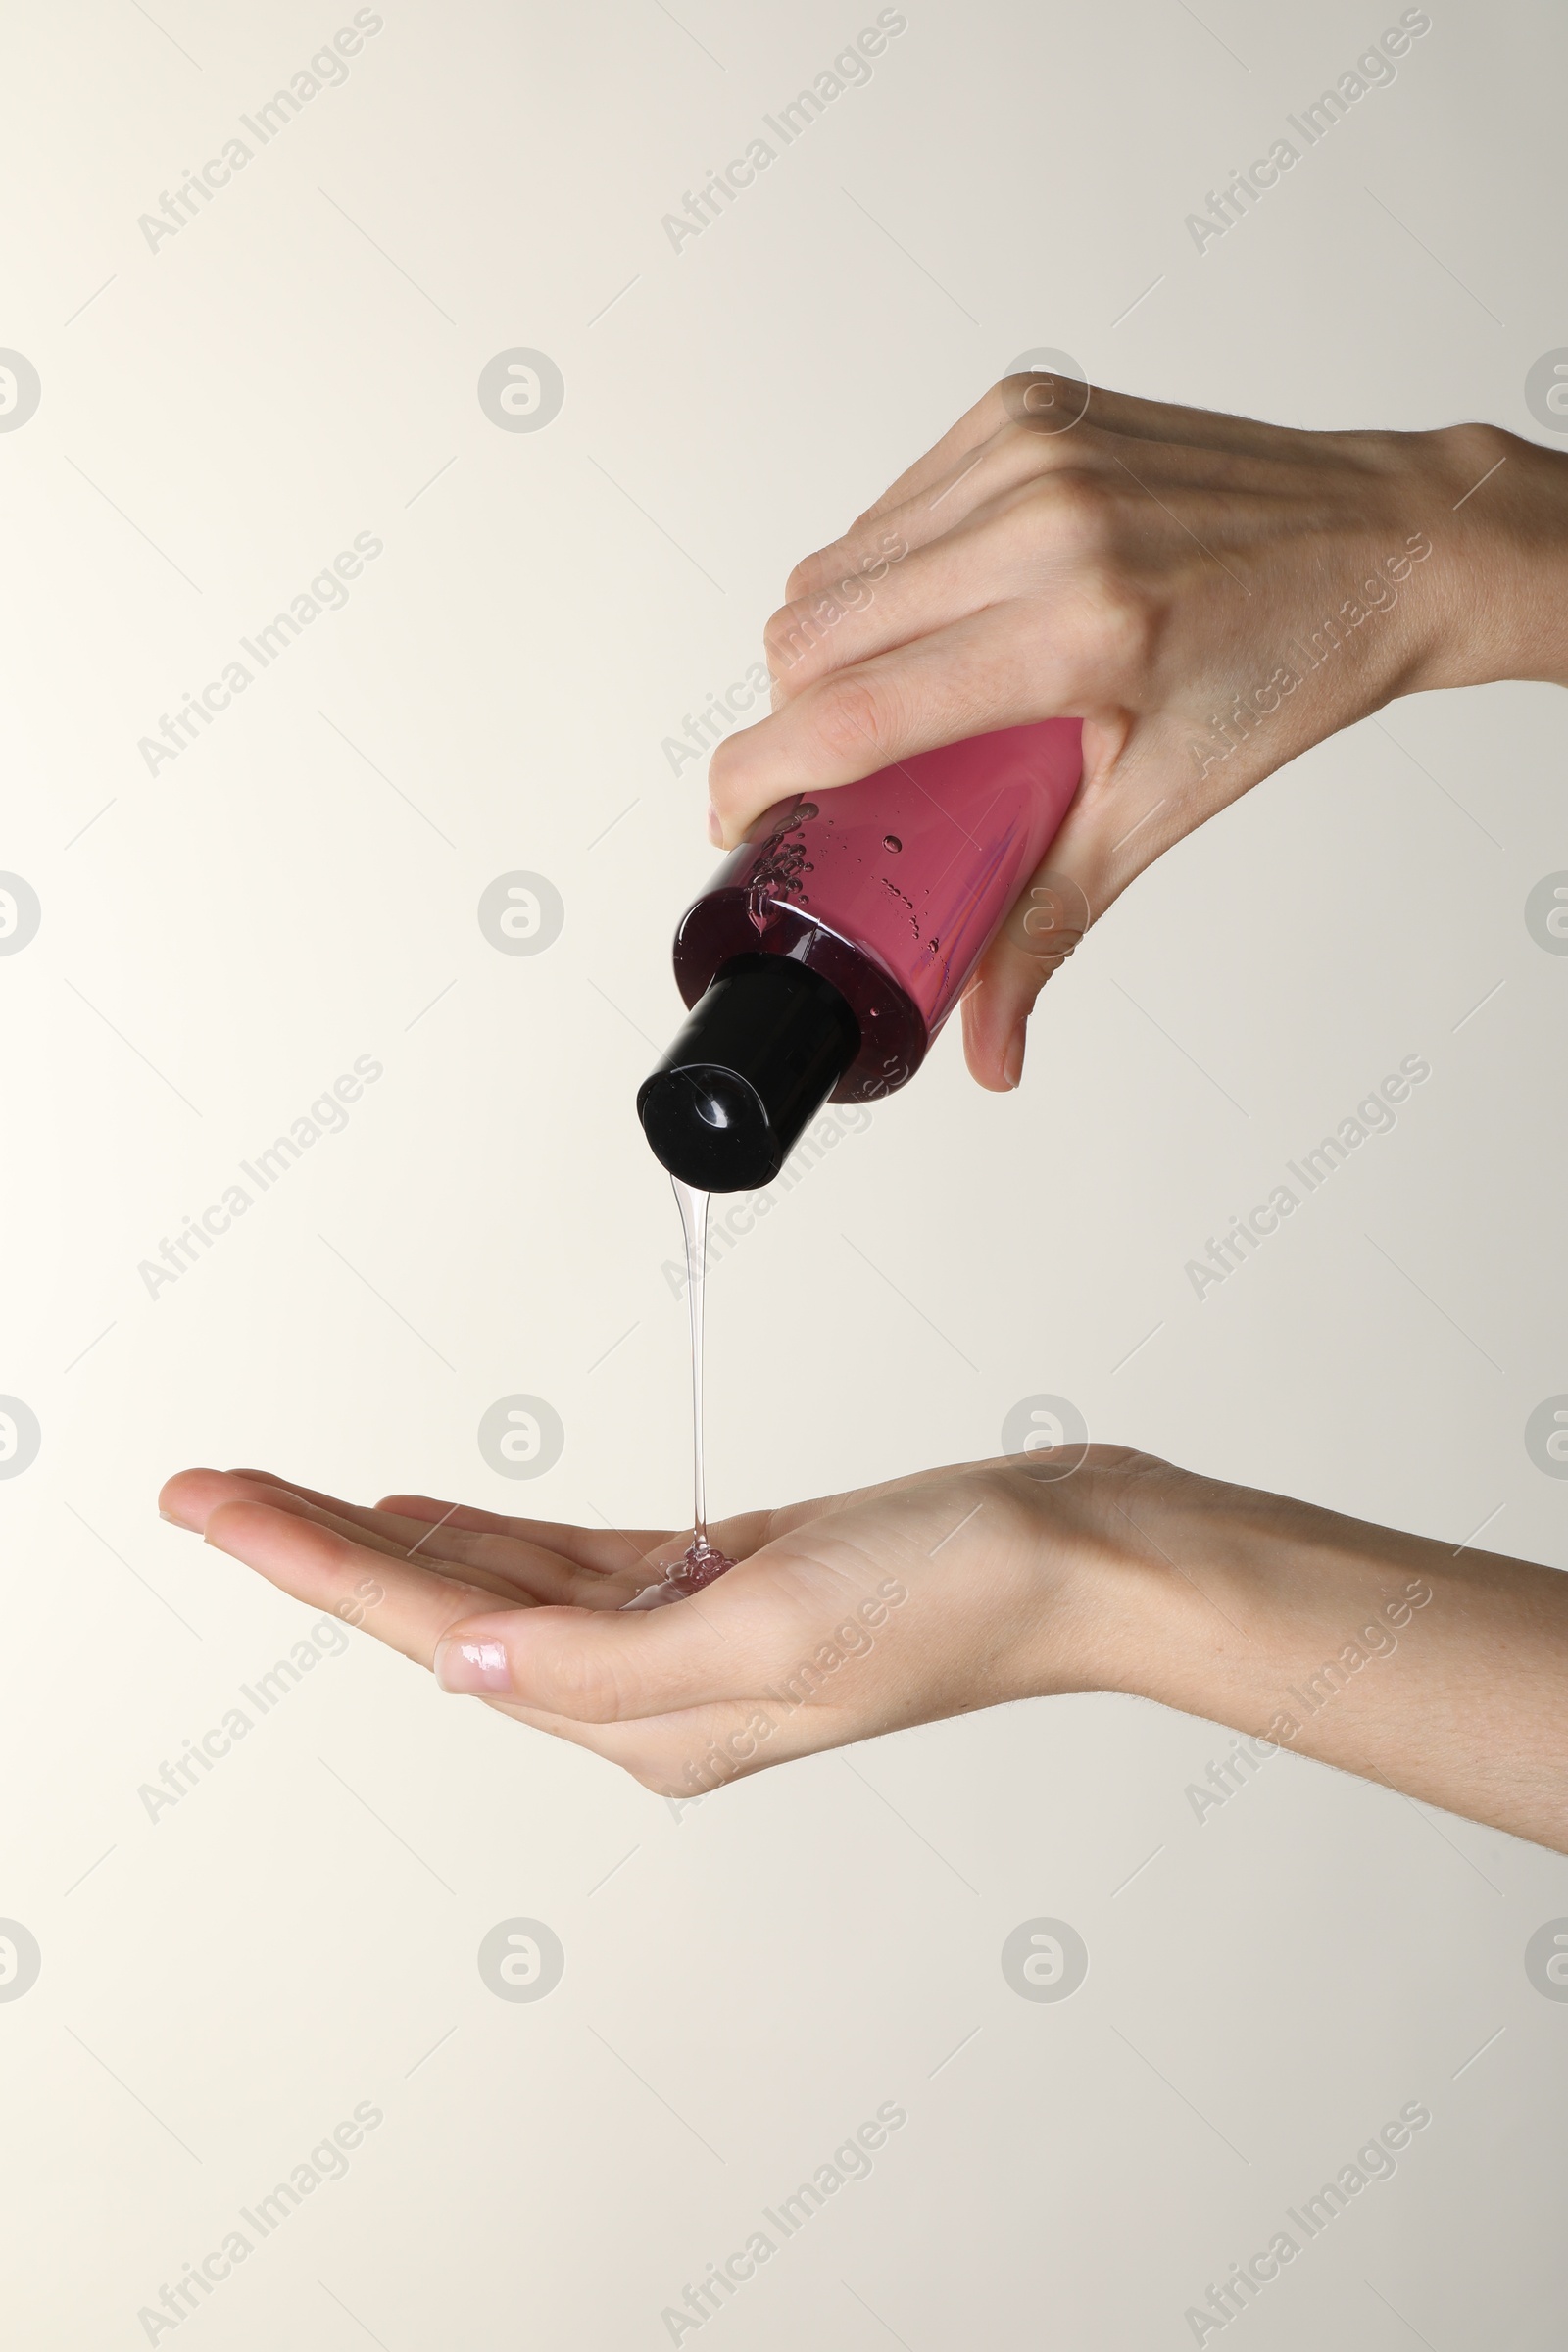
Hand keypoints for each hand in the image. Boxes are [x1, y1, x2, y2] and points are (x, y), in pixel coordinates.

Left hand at [158, 1450, 1567, 1845]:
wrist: (1080, 1554)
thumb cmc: (957, 1590)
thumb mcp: (768, 1628)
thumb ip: (601, 1656)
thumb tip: (457, 1658)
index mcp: (650, 1716)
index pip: (439, 1632)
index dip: (314, 1565)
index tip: (215, 1503)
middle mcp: (654, 1690)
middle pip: (446, 1610)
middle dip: (319, 1551)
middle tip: (211, 1488)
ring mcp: (690, 1634)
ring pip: (499, 1584)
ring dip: (390, 1540)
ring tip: (287, 1496)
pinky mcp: (729, 1578)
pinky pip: (573, 1564)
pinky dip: (490, 1535)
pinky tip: (433, 1512)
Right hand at [707, 378, 1567, 1089]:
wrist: (1388, 543)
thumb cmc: (1289, 667)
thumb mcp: (1159, 810)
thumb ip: (1045, 927)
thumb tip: (986, 1048)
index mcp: (1076, 632)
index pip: (850, 714)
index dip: (758, 778)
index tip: (735, 822)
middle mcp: (1043, 523)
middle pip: (808, 633)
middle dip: (792, 718)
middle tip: (838, 776)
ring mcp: (1030, 450)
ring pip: (834, 564)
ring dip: (831, 644)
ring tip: (902, 697)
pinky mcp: (1027, 406)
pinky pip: (890, 506)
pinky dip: (885, 571)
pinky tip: (944, 614)